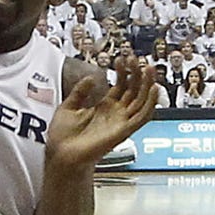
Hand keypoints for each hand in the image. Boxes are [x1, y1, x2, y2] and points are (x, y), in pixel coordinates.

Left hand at [48, 57, 156, 171]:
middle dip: (136, 74)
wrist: (61, 155)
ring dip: (147, 84)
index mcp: (104, 108)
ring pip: (141, 101)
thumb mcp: (69, 106)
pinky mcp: (124, 131)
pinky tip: (153, 89)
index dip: (123, 72)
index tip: (123, 59)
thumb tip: (92, 78)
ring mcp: (121, 122)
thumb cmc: (64, 137)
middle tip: (136, 58)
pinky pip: (142, 117)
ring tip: (149, 68)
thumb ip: (80, 91)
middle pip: (133, 90)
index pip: (121, 86)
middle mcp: (116, 114)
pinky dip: (150, 103)